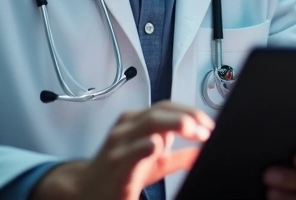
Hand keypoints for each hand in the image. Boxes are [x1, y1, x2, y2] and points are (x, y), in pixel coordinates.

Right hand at [31, 101, 213, 199]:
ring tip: (191, 129)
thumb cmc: (121, 172)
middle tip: (205, 127)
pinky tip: (156, 145)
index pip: (167, 107)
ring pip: (147, 124)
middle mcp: (128, 128)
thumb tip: (203, 152)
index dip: (190, 111)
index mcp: (137, 123)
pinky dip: (144, 146)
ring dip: (173, 123)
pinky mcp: (116, 165)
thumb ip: (178, 156)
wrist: (86, 189)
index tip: (209, 124)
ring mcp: (121, 144)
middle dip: (185, 115)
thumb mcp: (155, 162)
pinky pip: (131, 151)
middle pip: (160, 111)